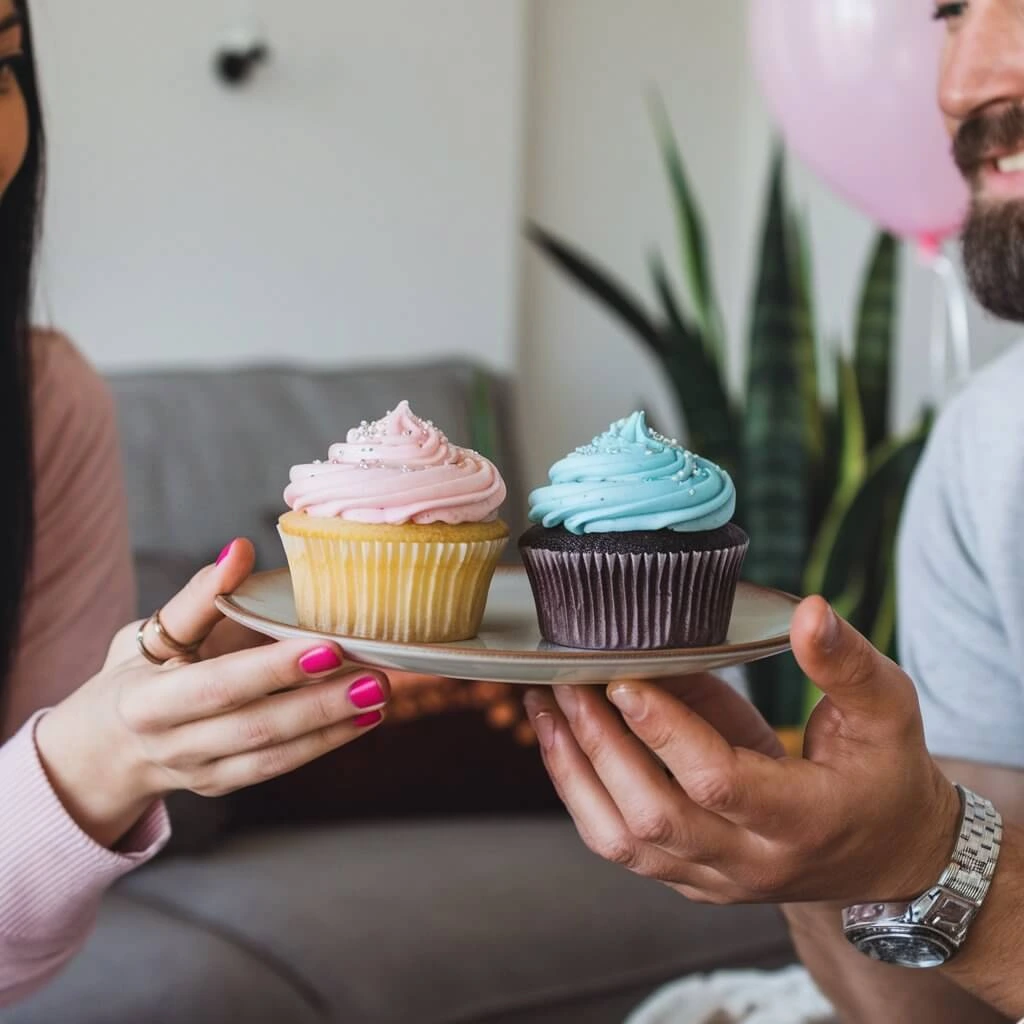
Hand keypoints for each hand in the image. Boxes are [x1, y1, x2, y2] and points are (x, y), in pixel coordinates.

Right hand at [36, 539, 389, 847]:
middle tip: (373, 675)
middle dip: (318, 703)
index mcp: (148, 703)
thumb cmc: (136, 677)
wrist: (104, 751)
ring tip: (379, 693)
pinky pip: (278, 766)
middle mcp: (174, 745)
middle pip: (254, 726)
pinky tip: (364, 718)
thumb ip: (198, 598)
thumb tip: (239, 550)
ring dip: (332, 724)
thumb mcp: (151, 635)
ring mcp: (201, 772)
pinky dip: (325, 743)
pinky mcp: (225, 784)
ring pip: (273, 753)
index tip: (326, 645)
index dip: (271, 670)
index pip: (218, 687)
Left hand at [523, 597, 960, 905]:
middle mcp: (751, 862)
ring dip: (574, 770)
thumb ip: (846, 664)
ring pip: (624, 840)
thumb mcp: (889, 710)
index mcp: (804, 820)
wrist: (888, 854)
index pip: (721, 782)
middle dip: (602, 745)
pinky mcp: (690, 877)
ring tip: (545, 705)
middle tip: (568, 681)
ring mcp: (714, 877)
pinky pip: (620, 845)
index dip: (667, 731)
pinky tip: (558, 739)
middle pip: (655, 817)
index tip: (625, 678)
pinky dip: (580, 792)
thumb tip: (809, 611)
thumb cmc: (885, 774)